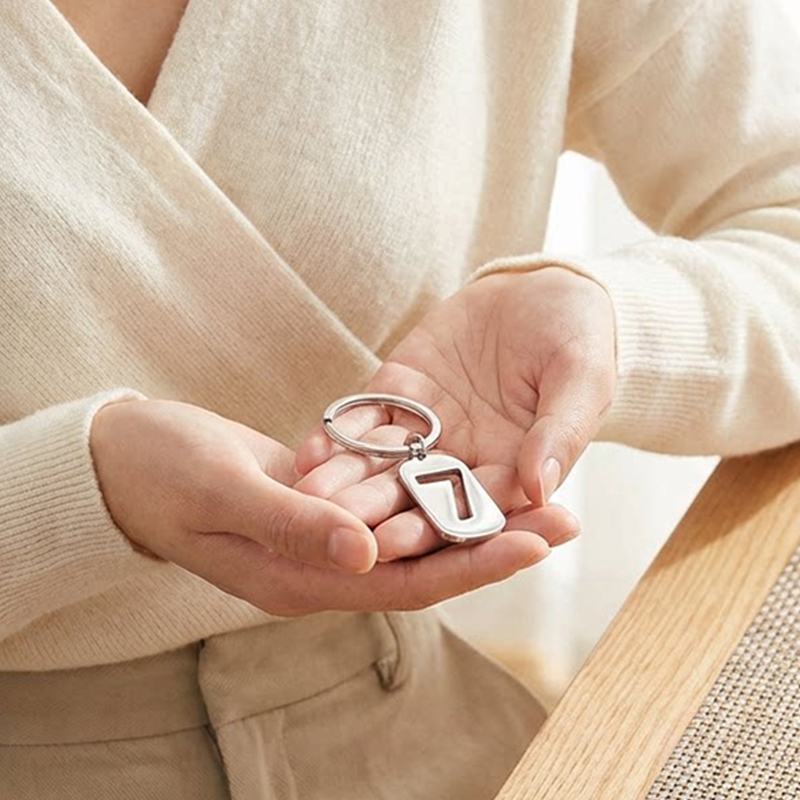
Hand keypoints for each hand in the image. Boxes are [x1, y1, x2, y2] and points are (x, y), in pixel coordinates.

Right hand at [90, 398, 548, 613]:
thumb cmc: (162, 473)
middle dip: (496, 540)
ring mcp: (327, 536)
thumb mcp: (222, 493)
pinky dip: (433, 487)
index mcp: (303, 578)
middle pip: (428, 560)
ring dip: (474, 512)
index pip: (406, 581)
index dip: (472, 563)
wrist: (126, 460)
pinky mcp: (326, 502)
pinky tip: (471, 468)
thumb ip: (291, 525)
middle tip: (567, 515)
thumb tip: (366, 551)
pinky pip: (392, 500)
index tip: (535, 541)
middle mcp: (325, 565)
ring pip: (416, 530)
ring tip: (539, 491)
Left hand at [296, 267, 614, 559]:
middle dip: (375, 514)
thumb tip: (541, 488)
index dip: (432, 528)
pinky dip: (338, 434)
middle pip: (415, 499)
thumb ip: (560, 432)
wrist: (544, 292)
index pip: (470, 511)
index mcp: (512, 473)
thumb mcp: (582, 379)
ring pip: (381, 465)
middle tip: (335, 529)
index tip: (395, 542)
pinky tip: (309, 451)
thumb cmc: (579, 337)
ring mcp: (427, 429)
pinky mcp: (399, 393)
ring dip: (346, 482)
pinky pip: (365, 418)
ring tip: (308, 496)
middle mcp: (464, 461)